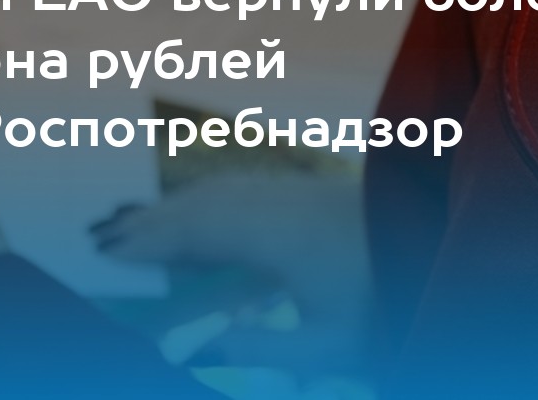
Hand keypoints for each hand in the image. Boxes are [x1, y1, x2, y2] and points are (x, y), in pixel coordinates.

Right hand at [91, 174, 372, 374]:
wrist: (437, 245)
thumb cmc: (387, 300)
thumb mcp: (326, 347)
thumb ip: (256, 350)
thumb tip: (197, 348)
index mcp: (277, 237)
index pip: (194, 232)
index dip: (146, 242)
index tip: (105, 253)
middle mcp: (278, 204)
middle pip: (197, 204)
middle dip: (147, 220)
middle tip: (100, 237)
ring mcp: (294, 191)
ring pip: (217, 191)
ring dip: (172, 206)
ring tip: (134, 223)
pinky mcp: (309, 190)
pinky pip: (240, 187)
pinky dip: (204, 198)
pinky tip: (194, 211)